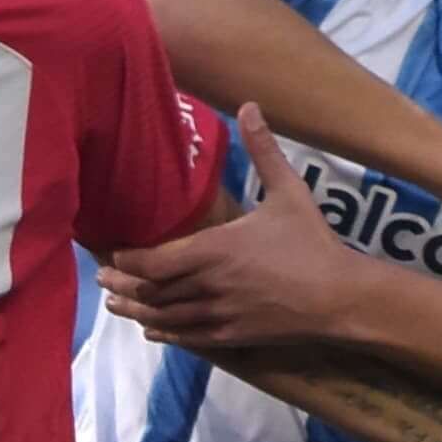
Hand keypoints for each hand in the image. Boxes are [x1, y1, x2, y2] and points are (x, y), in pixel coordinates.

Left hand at [99, 109, 375, 351]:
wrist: (339, 297)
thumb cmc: (312, 243)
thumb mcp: (289, 191)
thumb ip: (263, 150)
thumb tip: (250, 105)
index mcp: (213, 249)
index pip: (154, 260)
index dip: (128, 261)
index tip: (114, 254)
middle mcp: (207, 285)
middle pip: (152, 289)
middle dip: (123, 285)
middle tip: (102, 281)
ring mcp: (218, 314)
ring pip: (165, 316)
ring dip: (137, 310)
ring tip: (116, 305)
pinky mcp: (231, 336)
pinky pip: (188, 337)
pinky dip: (165, 333)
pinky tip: (152, 330)